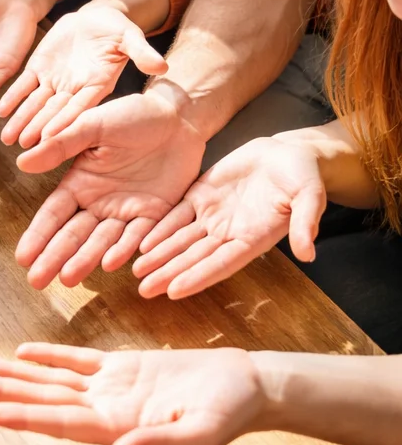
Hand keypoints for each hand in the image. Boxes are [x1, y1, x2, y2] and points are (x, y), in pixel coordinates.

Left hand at [0, 2, 167, 148]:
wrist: (96, 18)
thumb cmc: (117, 29)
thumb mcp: (131, 37)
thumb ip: (141, 53)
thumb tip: (162, 67)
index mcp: (97, 87)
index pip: (81, 108)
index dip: (67, 122)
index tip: (53, 137)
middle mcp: (74, 90)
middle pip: (55, 112)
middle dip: (39, 128)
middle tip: (24, 146)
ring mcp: (55, 81)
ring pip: (36, 103)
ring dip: (22, 119)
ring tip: (7, 138)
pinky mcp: (39, 68)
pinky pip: (24, 85)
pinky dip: (13, 96)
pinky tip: (0, 110)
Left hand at [0, 343, 264, 444]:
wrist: (249, 388)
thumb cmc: (229, 414)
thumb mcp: (200, 436)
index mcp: (119, 429)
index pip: (60, 422)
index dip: (24, 417)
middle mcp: (106, 412)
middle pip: (45, 401)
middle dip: (4, 393)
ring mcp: (112, 391)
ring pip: (52, 382)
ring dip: (15, 376)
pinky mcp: (124, 369)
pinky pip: (78, 363)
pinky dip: (50, 358)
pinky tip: (23, 354)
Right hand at [14, 87, 206, 288]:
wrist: (178, 117)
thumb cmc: (132, 115)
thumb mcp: (92, 125)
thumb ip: (61, 145)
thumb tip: (22, 161)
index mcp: (80, 182)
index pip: (54, 214)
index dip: (39, 235)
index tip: (23, 257)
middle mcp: (99, 202)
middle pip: (73, 235)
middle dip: (54, 258)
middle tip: (37, 281)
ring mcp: (126, 212)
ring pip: (102, 241)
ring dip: (85, 260)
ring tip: (67, 278)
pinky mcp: (155, 215)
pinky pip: (138, 236)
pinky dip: (125, 249)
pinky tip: (110, 263)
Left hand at [134, 135, 324, 299]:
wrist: (289, 153)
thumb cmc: (304, 177)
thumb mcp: (309, 197)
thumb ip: (305, 223)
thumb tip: (309, 254)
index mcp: (254, 238)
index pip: (221, 263)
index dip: (198, 277)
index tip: (174, 291)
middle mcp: (229, 233)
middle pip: (194, 258)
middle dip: (169, 274)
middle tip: (144, 290)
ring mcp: (213, 216)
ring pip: (181, 240)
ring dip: (159, 256)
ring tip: (136, 271)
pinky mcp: (202, 196)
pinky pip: (177, 215)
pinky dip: (160, 229)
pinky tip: (142, 242)